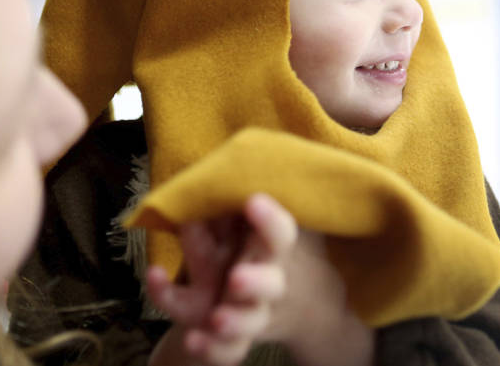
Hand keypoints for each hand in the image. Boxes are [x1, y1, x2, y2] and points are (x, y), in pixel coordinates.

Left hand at [147, 193, 295, 365]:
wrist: (305, 306)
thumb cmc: (273, 249)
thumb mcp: (269, 224)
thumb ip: (254, 198)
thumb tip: (239, 153)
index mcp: (278, 250)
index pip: (281, 233)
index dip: (270, 219)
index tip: (253, 200)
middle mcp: (271, 281)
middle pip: (270, 284)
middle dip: (255, 281)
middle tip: (236, 278)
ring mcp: (256, 312)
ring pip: (250, 321)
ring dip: (234, 321)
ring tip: (216, 318)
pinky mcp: (241, 337)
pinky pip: (228, 350)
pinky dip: (211, 349)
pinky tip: (193, 341)